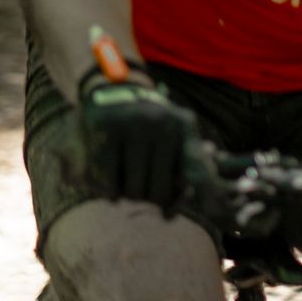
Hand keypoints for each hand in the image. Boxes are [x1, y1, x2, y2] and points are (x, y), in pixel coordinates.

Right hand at [78, 69, 197, 216]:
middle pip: (159, 191)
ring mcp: (132, 124)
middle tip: (142, 190)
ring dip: (127, 195)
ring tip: (126, 182)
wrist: (112, 86)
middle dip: (149, 198)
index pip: (197, 172)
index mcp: (183, 126)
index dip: (196, 197)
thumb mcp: (173, 134)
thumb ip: (184, 168)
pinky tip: (109, 184)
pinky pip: (108, 182)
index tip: (191, 214)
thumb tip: (170, 214)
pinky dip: (108, 191)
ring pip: (133, 190)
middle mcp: (161, 124)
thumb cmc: (147, 124)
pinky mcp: (104, 129)